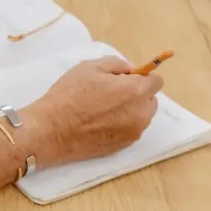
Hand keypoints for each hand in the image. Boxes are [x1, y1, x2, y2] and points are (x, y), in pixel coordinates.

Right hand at [21, 57, 162, 167]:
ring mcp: (134, 132)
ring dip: (130, 110)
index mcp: (135, 91)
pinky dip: (121, 124)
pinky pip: (131, 129)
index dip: (141, 76)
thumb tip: (130, 70)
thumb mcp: (89, 67)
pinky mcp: (124, 146)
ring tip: (102, 108)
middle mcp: (141, 113)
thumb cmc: (70, 95)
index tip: (124, 78)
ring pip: (141, 116)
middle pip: (150, 100)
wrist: (54, 130)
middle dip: (137, 94)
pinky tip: (99, 122)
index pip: (156, 81)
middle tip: (110, 92)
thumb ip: (116, 64)